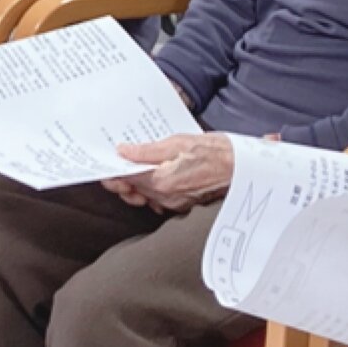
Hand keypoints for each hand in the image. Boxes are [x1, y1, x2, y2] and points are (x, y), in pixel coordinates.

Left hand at [103, 131, 235, 212]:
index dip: (113, 171)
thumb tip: (124, 151)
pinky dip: (151, 188)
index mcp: (162, 182)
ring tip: (134, 164)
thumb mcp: (178, 142)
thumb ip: (148, 150)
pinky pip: (159, 198)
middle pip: (133, 190)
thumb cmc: (215, 152)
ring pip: (145, 196)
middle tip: (117, 161)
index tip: (106, 162)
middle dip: (122, 178)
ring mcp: (175, 204)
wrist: (242, 167)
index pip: (126, 180)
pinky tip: (152, 172)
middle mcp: (167, 198)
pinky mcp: (183, 204)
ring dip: (135, 183)